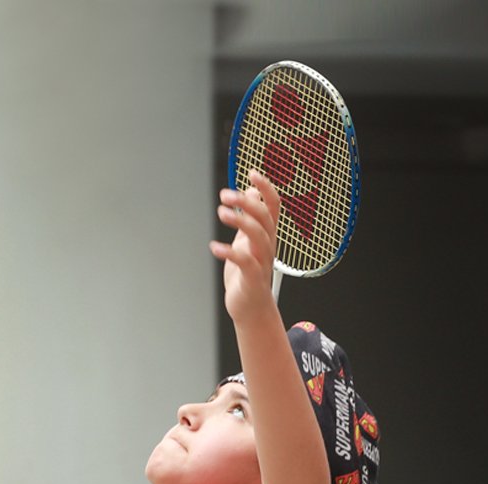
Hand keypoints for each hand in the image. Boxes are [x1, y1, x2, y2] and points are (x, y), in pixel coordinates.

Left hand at [209, 170, 279, 326]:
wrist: (250, 308)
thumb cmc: (247, 274)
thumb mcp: (247, 241)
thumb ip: (250, 218)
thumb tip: (251, 192)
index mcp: (267, 235)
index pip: (273, 206)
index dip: (266, 188)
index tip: (252, 172)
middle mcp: (268, 246)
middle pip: (264, 217)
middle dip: (246, 202)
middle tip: (225, 194)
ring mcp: (262, 262)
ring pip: (258, 236)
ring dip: (240, 221)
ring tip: (221, 213)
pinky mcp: (252, 279)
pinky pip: (245, 262)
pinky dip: (229, 252)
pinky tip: (214, 247)